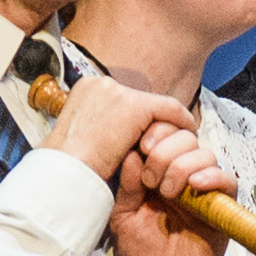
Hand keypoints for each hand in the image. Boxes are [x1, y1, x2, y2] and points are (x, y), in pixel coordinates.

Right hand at [41, 65, 189, 184]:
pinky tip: (190, 135)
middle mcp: (99, 83)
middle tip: (170, 140)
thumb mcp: (82, 140)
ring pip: (154, 105)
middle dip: (154, 120)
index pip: (122, 100)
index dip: (140, 118)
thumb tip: (119, 133)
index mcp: (85, 89)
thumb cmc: (70, 166)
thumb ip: (101, 128)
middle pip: (139, 100)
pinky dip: (182, 123)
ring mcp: (116, 92)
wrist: (66, 172)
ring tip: (180, 141)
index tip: (150, 135)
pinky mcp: (134, 106)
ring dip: (167, 124)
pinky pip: (170, 110)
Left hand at [109, 113, 231, 255]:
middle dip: (165, 150)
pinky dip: (211, 177)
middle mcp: (181, 176)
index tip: (141, 147)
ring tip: (167, 191)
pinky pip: (227, 179)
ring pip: (204, 153)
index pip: (162, 133)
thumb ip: (127, 185)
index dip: (154, 131)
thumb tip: (132, 153)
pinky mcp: (223, 207)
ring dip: (183, 166)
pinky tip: (194, 188)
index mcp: (156, 173)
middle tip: (151, 178)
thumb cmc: (143, 253)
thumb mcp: (122, 216)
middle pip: (184, 136)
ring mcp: (204, 190)